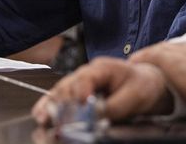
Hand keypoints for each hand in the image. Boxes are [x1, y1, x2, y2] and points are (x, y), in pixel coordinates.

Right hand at [32, 57, 172, 125]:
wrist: (145, 83)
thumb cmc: (141, 85)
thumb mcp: (134, 96)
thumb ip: (114, 106)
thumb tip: (96, 115)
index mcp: (102, 68)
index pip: (86, 77)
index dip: (80, 91)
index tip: (79, 103)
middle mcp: (87, 73)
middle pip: (68, 84)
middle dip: (61, 101)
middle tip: (57, 117)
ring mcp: (79, 83)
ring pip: (60, 91)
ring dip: (51, 105)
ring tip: (43, 117)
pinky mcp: (76, 94)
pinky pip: (59, 98)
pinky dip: (49, 106)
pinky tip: (41, 114)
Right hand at [130, 42, 185, 110]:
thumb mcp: (175, 93)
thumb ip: (161, 83)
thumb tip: (152, 85)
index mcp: (167, 58)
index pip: (145, 54)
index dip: (137, 60)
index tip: (131, 64)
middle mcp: (177, 48)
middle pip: (157, 48)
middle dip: (148, 55)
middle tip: (142, 63)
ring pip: (171, 47)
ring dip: (163, 53)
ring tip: (159, 62)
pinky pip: (184, 48)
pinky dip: (177, 53)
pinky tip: (179, 61)